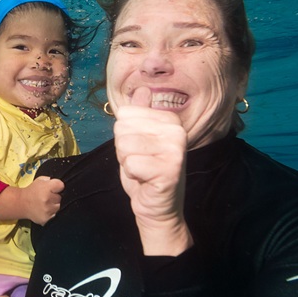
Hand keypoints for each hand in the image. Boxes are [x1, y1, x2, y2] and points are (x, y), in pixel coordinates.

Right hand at [22, 175, 63, 225]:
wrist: (21, 203)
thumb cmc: (31, 191)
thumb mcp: (40, 180)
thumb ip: (50, 180)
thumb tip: (59, 184)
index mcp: (46, 188)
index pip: (61, 185)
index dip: (57, 187)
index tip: (53, 189)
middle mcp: (47, 199)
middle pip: (60, 197)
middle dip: (54, 197)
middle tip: (46, 197)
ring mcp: (47, 210)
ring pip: (58, 207)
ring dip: (53, 205)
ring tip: (44, 204)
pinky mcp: (46, 218)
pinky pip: (54, 215)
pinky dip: (50, 213)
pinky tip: (43, 210)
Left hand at [112, 87, 192, 254]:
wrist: (157, 207)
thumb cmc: (145, 172)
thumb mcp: (138, 138)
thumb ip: (139, 114)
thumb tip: (141, 89)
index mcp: (169, 119)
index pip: (125, 113)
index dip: (124, 135)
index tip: (140, 149)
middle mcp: (176, 130)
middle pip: (122, 127)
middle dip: (124, 149)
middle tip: (141, 162)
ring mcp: (175, 149)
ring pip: (124, 144)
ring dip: (127, 162)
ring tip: (142, 170)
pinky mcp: (170, 169)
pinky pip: (130, 163)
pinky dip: (132, 175)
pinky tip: (145, 180)